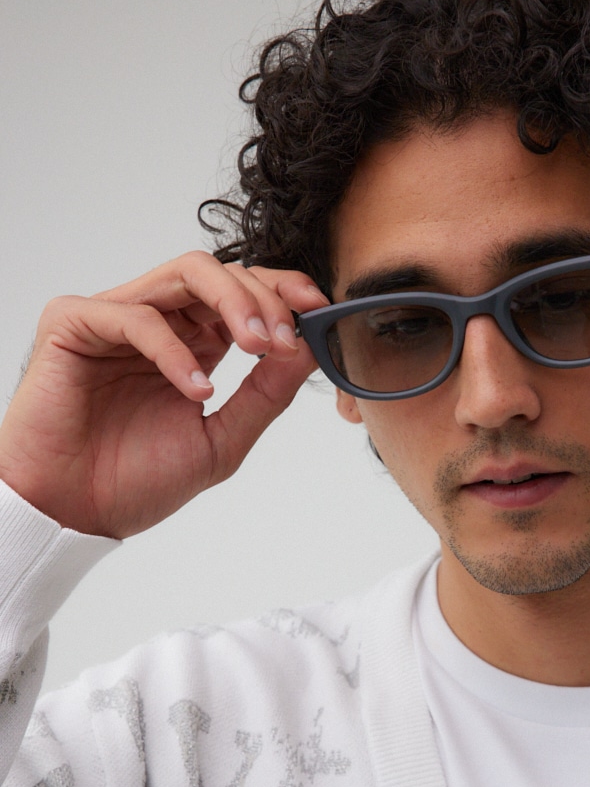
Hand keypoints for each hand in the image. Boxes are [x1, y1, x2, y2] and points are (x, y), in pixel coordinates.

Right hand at [0, 253, 327, 537]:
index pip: (242, 295)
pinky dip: (175, 350)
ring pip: (186, 273)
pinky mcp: (73, 323)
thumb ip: (265, 395)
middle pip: (221, 274)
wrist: (74, 514)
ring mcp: (114, 317)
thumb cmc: (133, 482)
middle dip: (266, 299)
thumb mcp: (221, 440)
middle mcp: (156, 322)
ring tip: (258, 347)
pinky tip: (196, 390)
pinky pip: (137, 316)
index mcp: (190, 345)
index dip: (283, 293)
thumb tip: (310, 350)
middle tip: (286, 340)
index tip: (319, 312)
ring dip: (234, 303)